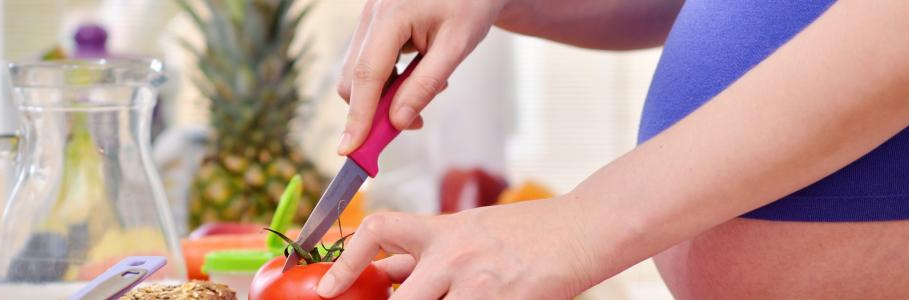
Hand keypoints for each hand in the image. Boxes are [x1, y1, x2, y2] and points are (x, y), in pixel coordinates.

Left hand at [316, 199, 596, 298]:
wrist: (582, 230)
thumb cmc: (527, 234)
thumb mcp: (470, 231)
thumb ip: (427, 254)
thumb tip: (384, 272)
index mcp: (441, 229)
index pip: (376, 232)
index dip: (344, 261)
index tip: (326, 288)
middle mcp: (452, 254)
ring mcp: (476, 283)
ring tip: (463, 298)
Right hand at [336, 0, 509, 154]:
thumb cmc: (470, 5)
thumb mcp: (457, 47)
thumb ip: (425, 85)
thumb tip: (397, 122)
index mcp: (392, 15)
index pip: (366, 75)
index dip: (357, 116)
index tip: (350, 150)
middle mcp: (372, 13)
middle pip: (353, 77)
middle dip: (373, 109)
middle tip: (411, 124)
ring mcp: (369, 16)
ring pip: (358, 71)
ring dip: (384, 94)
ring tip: (429, 88)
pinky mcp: (373, 21)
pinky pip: (369, 60)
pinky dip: (387, 78)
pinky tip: (418, 74)